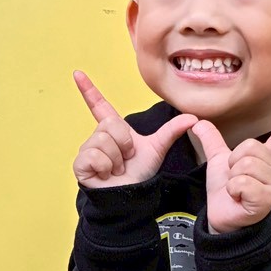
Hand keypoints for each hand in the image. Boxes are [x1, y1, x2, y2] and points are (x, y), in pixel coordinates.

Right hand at [72, 70, 199, 188]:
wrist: (132, 197)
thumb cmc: (139, 174)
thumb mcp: (157, 148)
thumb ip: (172, 131)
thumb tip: (193, 118)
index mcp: (114, 129)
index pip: (100, 105)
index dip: (88, 89)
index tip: (77, 73)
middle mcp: (99, 136)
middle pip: (111, 124)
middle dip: (124, 144)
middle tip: (126, 159)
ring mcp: (88, 149)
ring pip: (104, 140)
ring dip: (117, 158)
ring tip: (117, 169)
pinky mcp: (81, 164)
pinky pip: (95, 155)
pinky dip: (106, 167)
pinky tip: (106, 175)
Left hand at [192, 98, 270, 233]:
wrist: (220, 216)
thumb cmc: (225, 191)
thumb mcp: (218, 161)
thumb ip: (212, 140)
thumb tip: (198, 121)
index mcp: (267, 158)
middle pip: (251, 147)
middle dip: (233, 162)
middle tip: (234, 179)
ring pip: (246, 165)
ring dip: (232, 178)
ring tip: (236, 189)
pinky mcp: (266, 199)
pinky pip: (243, 182)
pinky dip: (233, 190)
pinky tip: (237, 198)